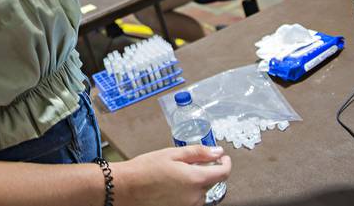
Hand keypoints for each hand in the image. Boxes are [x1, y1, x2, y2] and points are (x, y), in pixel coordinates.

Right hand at [111, 145, 231, 205]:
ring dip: (195, 183)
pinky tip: (171, 185)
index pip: (223, 173)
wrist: (126, 187)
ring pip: (200, 192)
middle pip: (210, 182)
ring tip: (174, 174)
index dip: (226, 163)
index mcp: (195, 179)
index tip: (222, 158)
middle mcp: (195, 197)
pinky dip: (186, 192)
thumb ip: (198, 153)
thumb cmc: (145, 169)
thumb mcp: (172, 153)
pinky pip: (191, 201)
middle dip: (204, 171)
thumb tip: (217, 152)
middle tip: (187, 162)